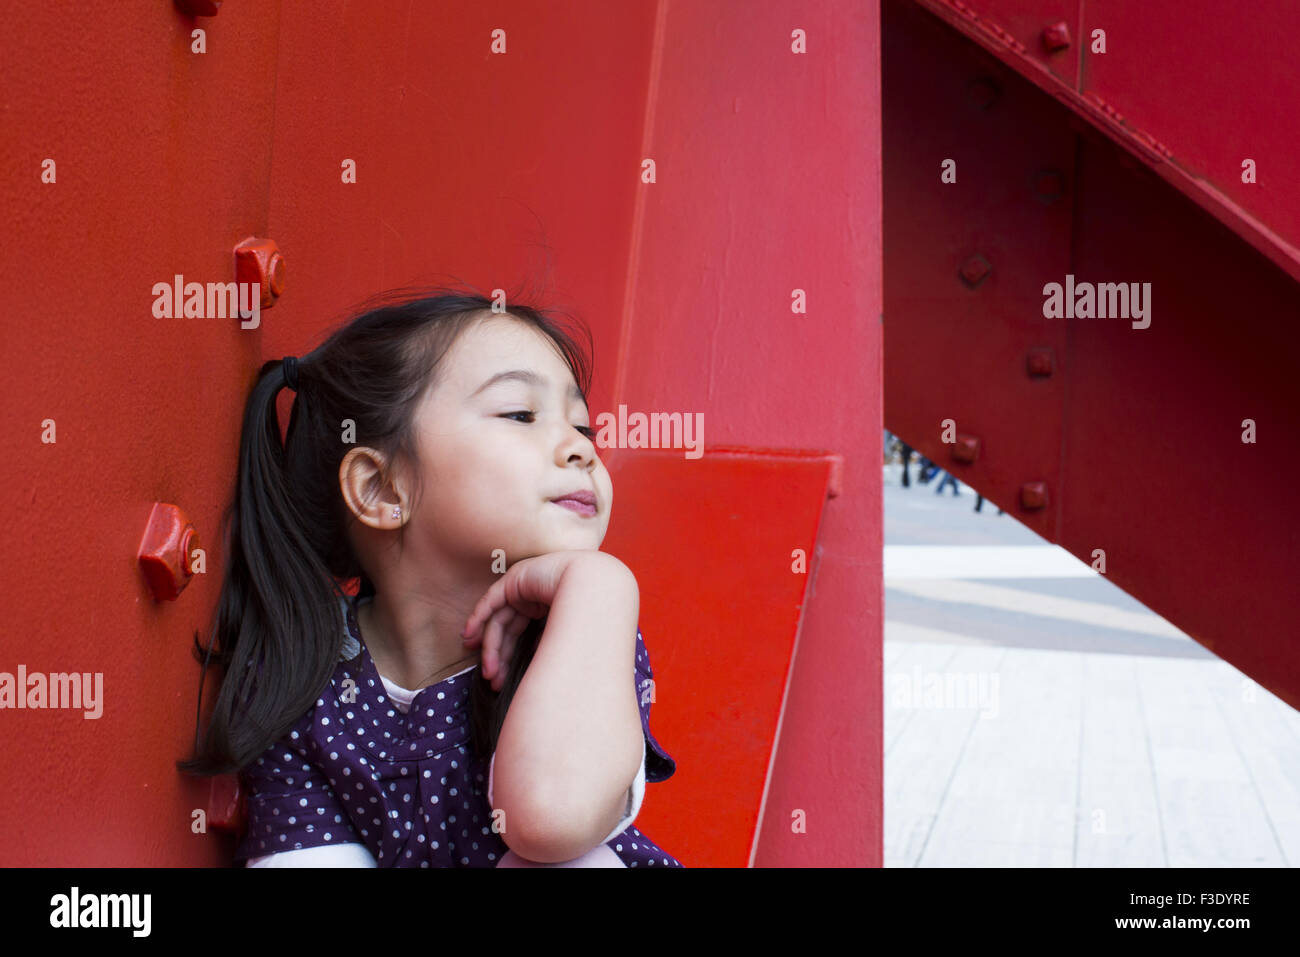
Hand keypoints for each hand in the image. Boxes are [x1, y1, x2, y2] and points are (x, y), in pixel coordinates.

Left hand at [462, 550, 601, 691]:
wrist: (597, 590)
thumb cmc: (590, 615)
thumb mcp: (563, 635)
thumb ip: (546, 643)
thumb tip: (532, 656)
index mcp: (546, 607)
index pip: (520, 632)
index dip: (506, 654)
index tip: (498, 678)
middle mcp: (533, 596)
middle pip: (507, 629)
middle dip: (497, 655)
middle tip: (491, 678)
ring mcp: (524, 586)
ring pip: (498, 619)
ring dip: (489, 645)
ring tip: (487, 670)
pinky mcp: (515, 579)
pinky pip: (492, 600)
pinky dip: (479, 617)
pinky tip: (470, 635)